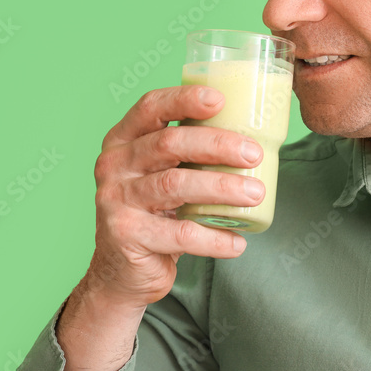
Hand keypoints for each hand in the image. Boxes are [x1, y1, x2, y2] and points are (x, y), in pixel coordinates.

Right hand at [80, 84, 264, 308]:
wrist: (123, 271)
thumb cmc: (156, 212)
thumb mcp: (163, 174)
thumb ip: (190, 154)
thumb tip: (254, 137)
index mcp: (123, 140)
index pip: (150, 107)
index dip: (183, 99)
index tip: (220, 100)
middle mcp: (114, 165)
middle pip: (168, 143)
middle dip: (218, 145)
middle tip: (254, 154)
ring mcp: (115, 200)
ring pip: (175, 185)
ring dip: (222, 188)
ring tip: (255, 194)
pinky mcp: (126, 235)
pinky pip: (179, 234)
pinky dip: (214, 238)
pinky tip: (237, 242)